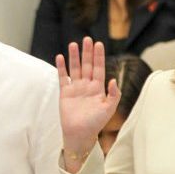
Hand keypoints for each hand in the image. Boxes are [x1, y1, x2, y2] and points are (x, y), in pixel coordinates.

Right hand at [56, 37, 120, 170]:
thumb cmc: (95, 124)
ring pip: (75, 69)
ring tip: (73, 44)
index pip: (99, 68)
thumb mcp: (109, 109)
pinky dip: (61, 67)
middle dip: (87, 53)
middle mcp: (87, 86)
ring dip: (74, 57)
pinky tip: (60, 57)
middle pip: (87, 65)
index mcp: (98, 89)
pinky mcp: (65, 93)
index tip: (99, 44)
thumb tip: (113, 80)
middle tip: (87, 39)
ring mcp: (76, 88)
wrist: (80, 134)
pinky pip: (63, 77)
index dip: (99, 57)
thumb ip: (113, 95)